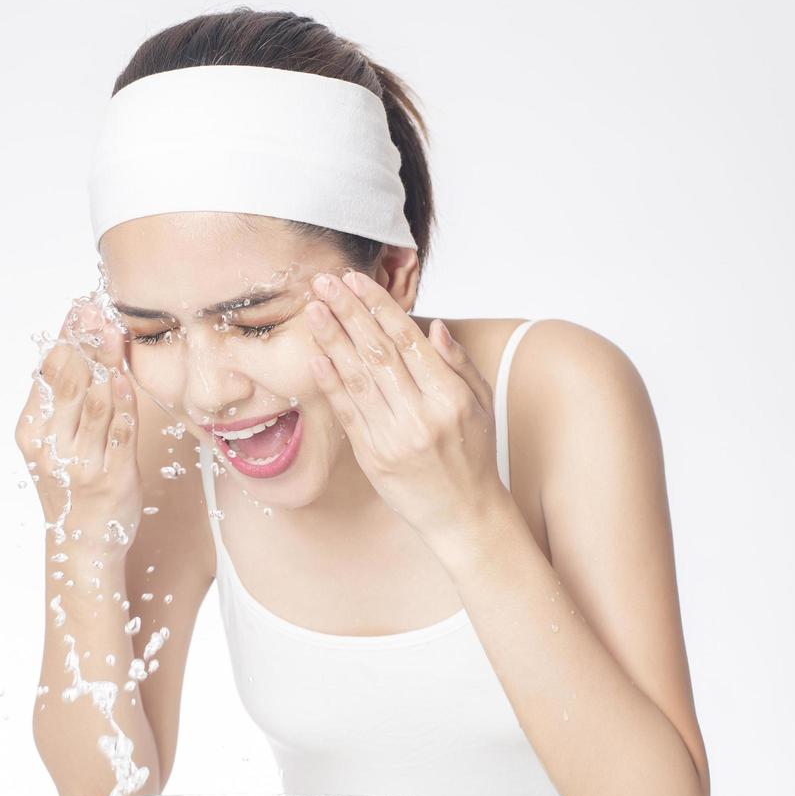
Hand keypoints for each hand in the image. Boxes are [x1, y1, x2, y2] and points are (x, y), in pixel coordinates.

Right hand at [15, 296, 141, 560]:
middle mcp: (52, 446)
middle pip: (68, 382)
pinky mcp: (113, 477)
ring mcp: (82, 462)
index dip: (64, 337)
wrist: (82, 542)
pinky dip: (122, 403)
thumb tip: (75, 345)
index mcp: (32, 432)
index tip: (78, 307)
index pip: (47, 373)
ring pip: (93, 402)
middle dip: (84, 341)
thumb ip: (62, 402)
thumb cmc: (72, 485)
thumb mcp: (54, 442)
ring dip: (104, 363)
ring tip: (112, 330)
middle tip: (97, 309)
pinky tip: (124, 377)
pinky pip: (119, 433)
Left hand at [304, 270, 508, 538]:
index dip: (378, 306)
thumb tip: (433, 325)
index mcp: (449, 397)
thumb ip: (458, 363)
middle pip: (377, 352)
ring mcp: (393, 438)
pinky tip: (315, 354)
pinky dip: (329, 381)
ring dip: (331, 339)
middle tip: (324, 281)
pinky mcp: (372, 457)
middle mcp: (420, 415)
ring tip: (313, 309)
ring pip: (356, 378)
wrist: (463, 515)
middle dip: (348, 312)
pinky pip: (346, 412)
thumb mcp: (480, 404)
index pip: (408, 340)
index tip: (356, 280)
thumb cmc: (474, 454)